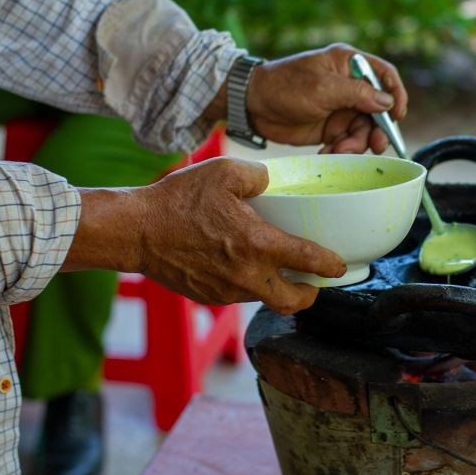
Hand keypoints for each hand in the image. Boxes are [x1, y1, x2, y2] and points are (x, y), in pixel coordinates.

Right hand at [64, 158, 345, 313]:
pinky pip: (239, 295)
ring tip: (278, 268)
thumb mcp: (224, 173)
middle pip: (294, 301)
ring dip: (277, 288)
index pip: (309, 262)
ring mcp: (227, 290)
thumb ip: (258, 175)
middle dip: (310, 294)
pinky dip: (249, 284)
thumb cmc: (177, 201)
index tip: (340, 265)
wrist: (135, 231)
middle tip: (314, 281)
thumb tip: (272, 179)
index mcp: (257, 245)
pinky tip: (241, 265)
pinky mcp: (210, 296)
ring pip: (265, 299)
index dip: (331, 266)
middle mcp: (247, 275)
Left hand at [243, 43, 407, 153]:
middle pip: (378, 110)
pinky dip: (341, 150)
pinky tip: (326, 152)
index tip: (398, 116)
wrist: (253, 105)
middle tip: (375, 146)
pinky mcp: (331, 127)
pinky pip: (347, 141)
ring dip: (355, 144)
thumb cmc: (285, 85)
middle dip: (377, 129)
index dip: (396, 95)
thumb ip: (357, 94)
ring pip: (363, 130)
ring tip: (338, 150)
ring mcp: (341, 107)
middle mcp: (350, 85)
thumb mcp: (323, 88)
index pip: (385, 75)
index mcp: (350, 64)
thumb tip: (387, 103)